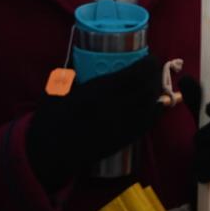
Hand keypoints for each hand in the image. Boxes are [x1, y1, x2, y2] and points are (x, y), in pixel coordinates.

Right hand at [26, 54, 162, 190]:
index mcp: (97, 93)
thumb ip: (73, 72)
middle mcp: (114, 108)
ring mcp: (121, 126)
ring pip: (149, 105)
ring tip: (154, 82)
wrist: (50, 154)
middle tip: (153, 68)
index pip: (134, 75)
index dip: (148, 64)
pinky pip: (147, 124)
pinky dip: (156, 111)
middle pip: (146, 89)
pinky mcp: (123, 140)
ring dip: (156, 91)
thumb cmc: (50, 120)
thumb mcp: (58, 89)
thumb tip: (83, 58)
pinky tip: (158, 104)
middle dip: (155, 75)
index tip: (151, 56)